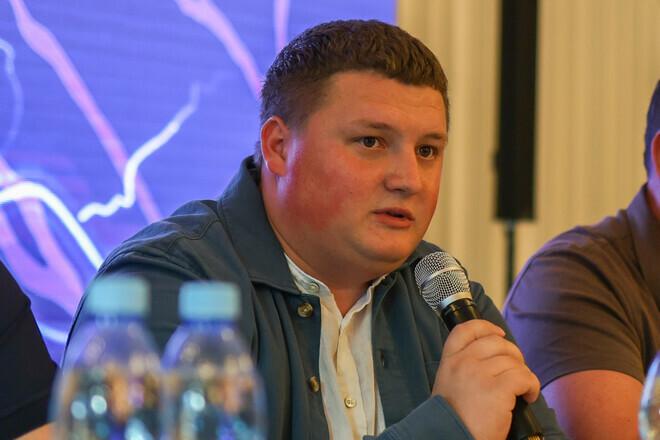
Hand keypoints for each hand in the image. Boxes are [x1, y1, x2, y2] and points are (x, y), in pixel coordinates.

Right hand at [432, 320, 539, 439]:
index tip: (499, 334)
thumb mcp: (449, 384)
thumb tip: (493, 359)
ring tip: (522, 391)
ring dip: (523, 375)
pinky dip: (532, 387)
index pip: (466, 330)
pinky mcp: (497, 390)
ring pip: (514, 362)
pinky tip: (528, 397)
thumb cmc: (455, 418)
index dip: (486, 327)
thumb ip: (463, 367)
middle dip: (513, 355)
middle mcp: (463, 362)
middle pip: (497, 343)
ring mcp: (479, 374)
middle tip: (516, 371)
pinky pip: (524, 377)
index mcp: (449, 361)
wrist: (452, 437)